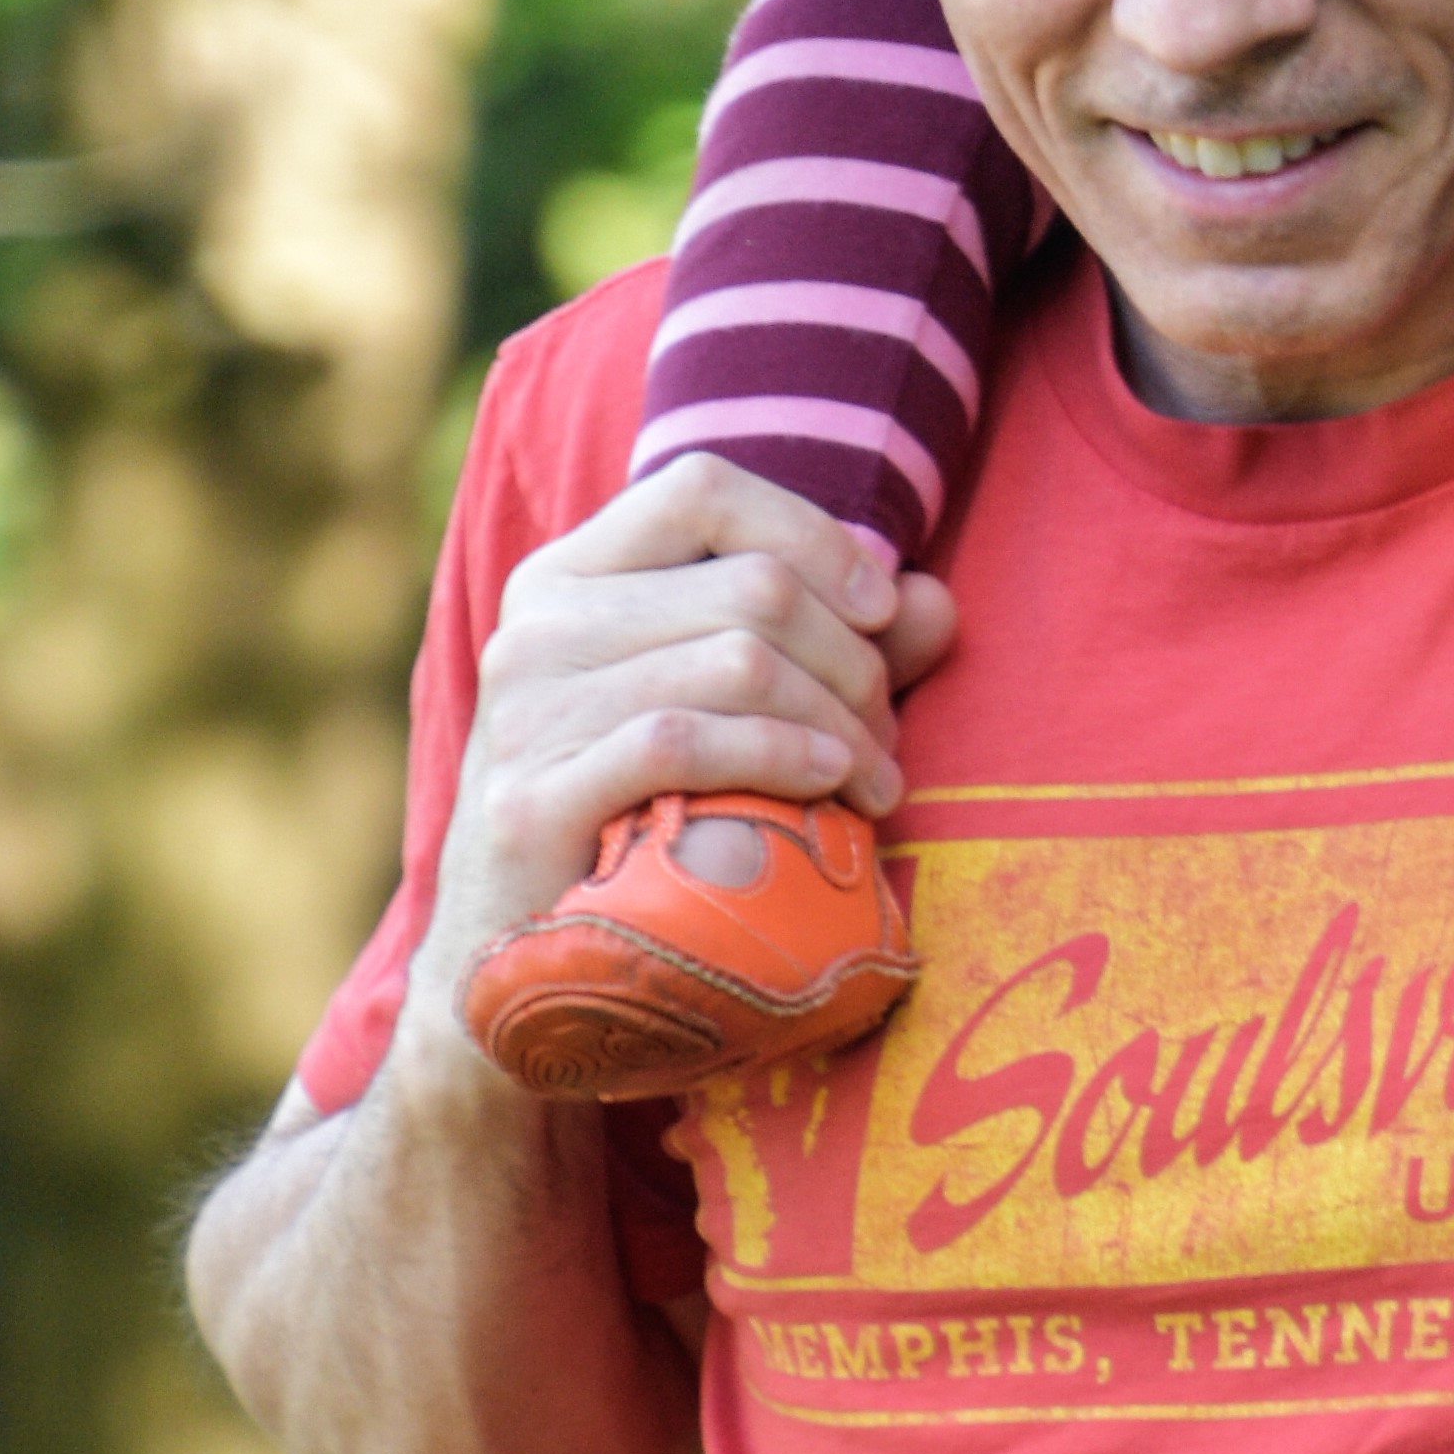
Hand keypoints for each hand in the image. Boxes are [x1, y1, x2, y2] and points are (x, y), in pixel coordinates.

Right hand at [415, 458, 957, 1020]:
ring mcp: (524, 709)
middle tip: (888, 733)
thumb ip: (836, 649)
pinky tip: (831, 787)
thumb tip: (934, 600)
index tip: (881, 606)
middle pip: (750, 586)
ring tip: (876, 778)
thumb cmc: (646, 819)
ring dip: (840, 719)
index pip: (703, 488)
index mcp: (571, 575)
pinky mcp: (531, 797)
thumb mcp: (738, 713)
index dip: (813, 534)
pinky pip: (688, 742)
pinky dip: (784, 756)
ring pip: (737, 660)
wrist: (518, 965)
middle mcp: (537, 624)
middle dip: (853, 658)